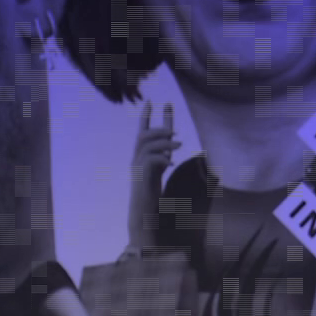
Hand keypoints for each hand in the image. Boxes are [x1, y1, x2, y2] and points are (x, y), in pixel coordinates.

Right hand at [129, 102, 179, 248]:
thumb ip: (162, 158)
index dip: (147, 116)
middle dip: (158, 127)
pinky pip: (150, 160)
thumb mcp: (158, 173)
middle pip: (143, 134)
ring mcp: (137, 167)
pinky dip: (162, 158)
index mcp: (140, 156)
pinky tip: (171, 163)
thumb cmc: (150, 194)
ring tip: (179, 144)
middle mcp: (136, 159)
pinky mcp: (141, 176)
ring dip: (163, 141)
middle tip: (174, 130)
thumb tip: (171, 148)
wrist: (142, 214)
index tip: (152, 101)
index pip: (142, 131)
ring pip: (146, 144)